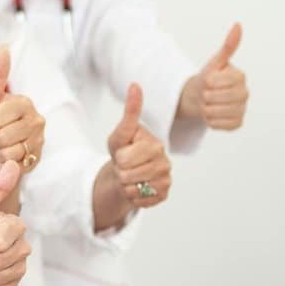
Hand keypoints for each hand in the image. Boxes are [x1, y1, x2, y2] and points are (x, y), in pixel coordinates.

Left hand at [0, 45, 44, 172]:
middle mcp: (37, 119)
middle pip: (4, 134)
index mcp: (25, 102)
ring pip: (10, 149)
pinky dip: (5, 160)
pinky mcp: (37, 157)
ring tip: (1, 144)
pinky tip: (8, 155)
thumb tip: (5, 46)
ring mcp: (39, 139)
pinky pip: (14, 162)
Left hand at [105, 84, 171, 208]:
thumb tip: (135, 85)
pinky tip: (137, 186)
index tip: (124, 152)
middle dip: (121, 172)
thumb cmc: (124, 148)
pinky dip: (132, 196)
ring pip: (133, 189)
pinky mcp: (164, 194)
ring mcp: (166, 179)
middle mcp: (165, 162)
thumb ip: (130, 111)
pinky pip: (139, 201)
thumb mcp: (121, 131)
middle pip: (127, 175)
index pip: (125, 159)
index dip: (118, 158)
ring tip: (130, 175)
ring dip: (125, 184)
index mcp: (156, 144)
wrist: (127, 170)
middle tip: (126, 165)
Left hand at [181, 23, 248, 129]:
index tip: (208, 80)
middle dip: (205, 96)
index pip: (216, 82)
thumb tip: (238, 25)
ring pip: (217, 112)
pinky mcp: (237, 123)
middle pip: (216, 98)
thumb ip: (227, 46)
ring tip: (208, 103)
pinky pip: (220, 125)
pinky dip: (211, 121)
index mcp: (240, 77)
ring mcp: (242, 109)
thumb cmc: (208, 79)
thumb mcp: (214, 62)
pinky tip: (212, 114)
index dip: (207, 82)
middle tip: (206, 93)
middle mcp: (245, 93)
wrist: (200, 97)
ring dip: (206, 109)